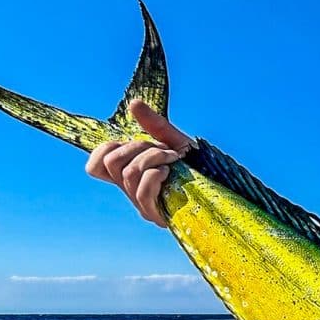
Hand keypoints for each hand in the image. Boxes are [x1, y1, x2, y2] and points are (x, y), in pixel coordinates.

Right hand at [85, 99, 193, 227]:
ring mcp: (144, 205)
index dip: (103, 150)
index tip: (128, 142)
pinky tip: (170, 172)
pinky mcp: (157, 215)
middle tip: (162, 149)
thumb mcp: (176, 141)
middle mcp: (133, 191)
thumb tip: (134, 104)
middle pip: (110, 163)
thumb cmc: (201, 168)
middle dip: (136, 147)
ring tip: (173, 159)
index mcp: (131, 175)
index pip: (95, 168)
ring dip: (152, 158)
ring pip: (128, 173)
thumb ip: (155, 125)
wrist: (224, 187)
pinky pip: (141, 192)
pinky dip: (155, 175)